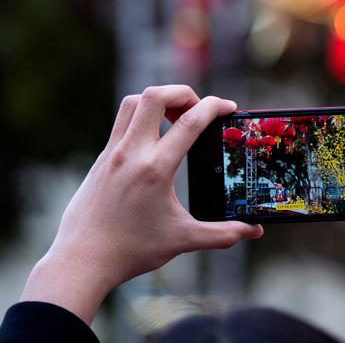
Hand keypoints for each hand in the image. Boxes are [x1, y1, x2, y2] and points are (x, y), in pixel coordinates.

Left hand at [20, 85, 262, 324]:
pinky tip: (155, 140)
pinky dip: (142, 118)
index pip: (189, 121)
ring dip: (158, 100)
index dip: (214, 106)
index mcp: (155, 168)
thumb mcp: (183, 240)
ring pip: (133, 103)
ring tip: (177, 118)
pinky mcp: (101, 160)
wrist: (81, 261)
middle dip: (183, 93)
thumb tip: (255, 232)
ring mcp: (112, 154)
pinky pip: (122, 123)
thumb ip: (223, 234)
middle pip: (155, 96)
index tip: (229, 107)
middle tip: (198, 109)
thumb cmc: (130, 251)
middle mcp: (131, 153)